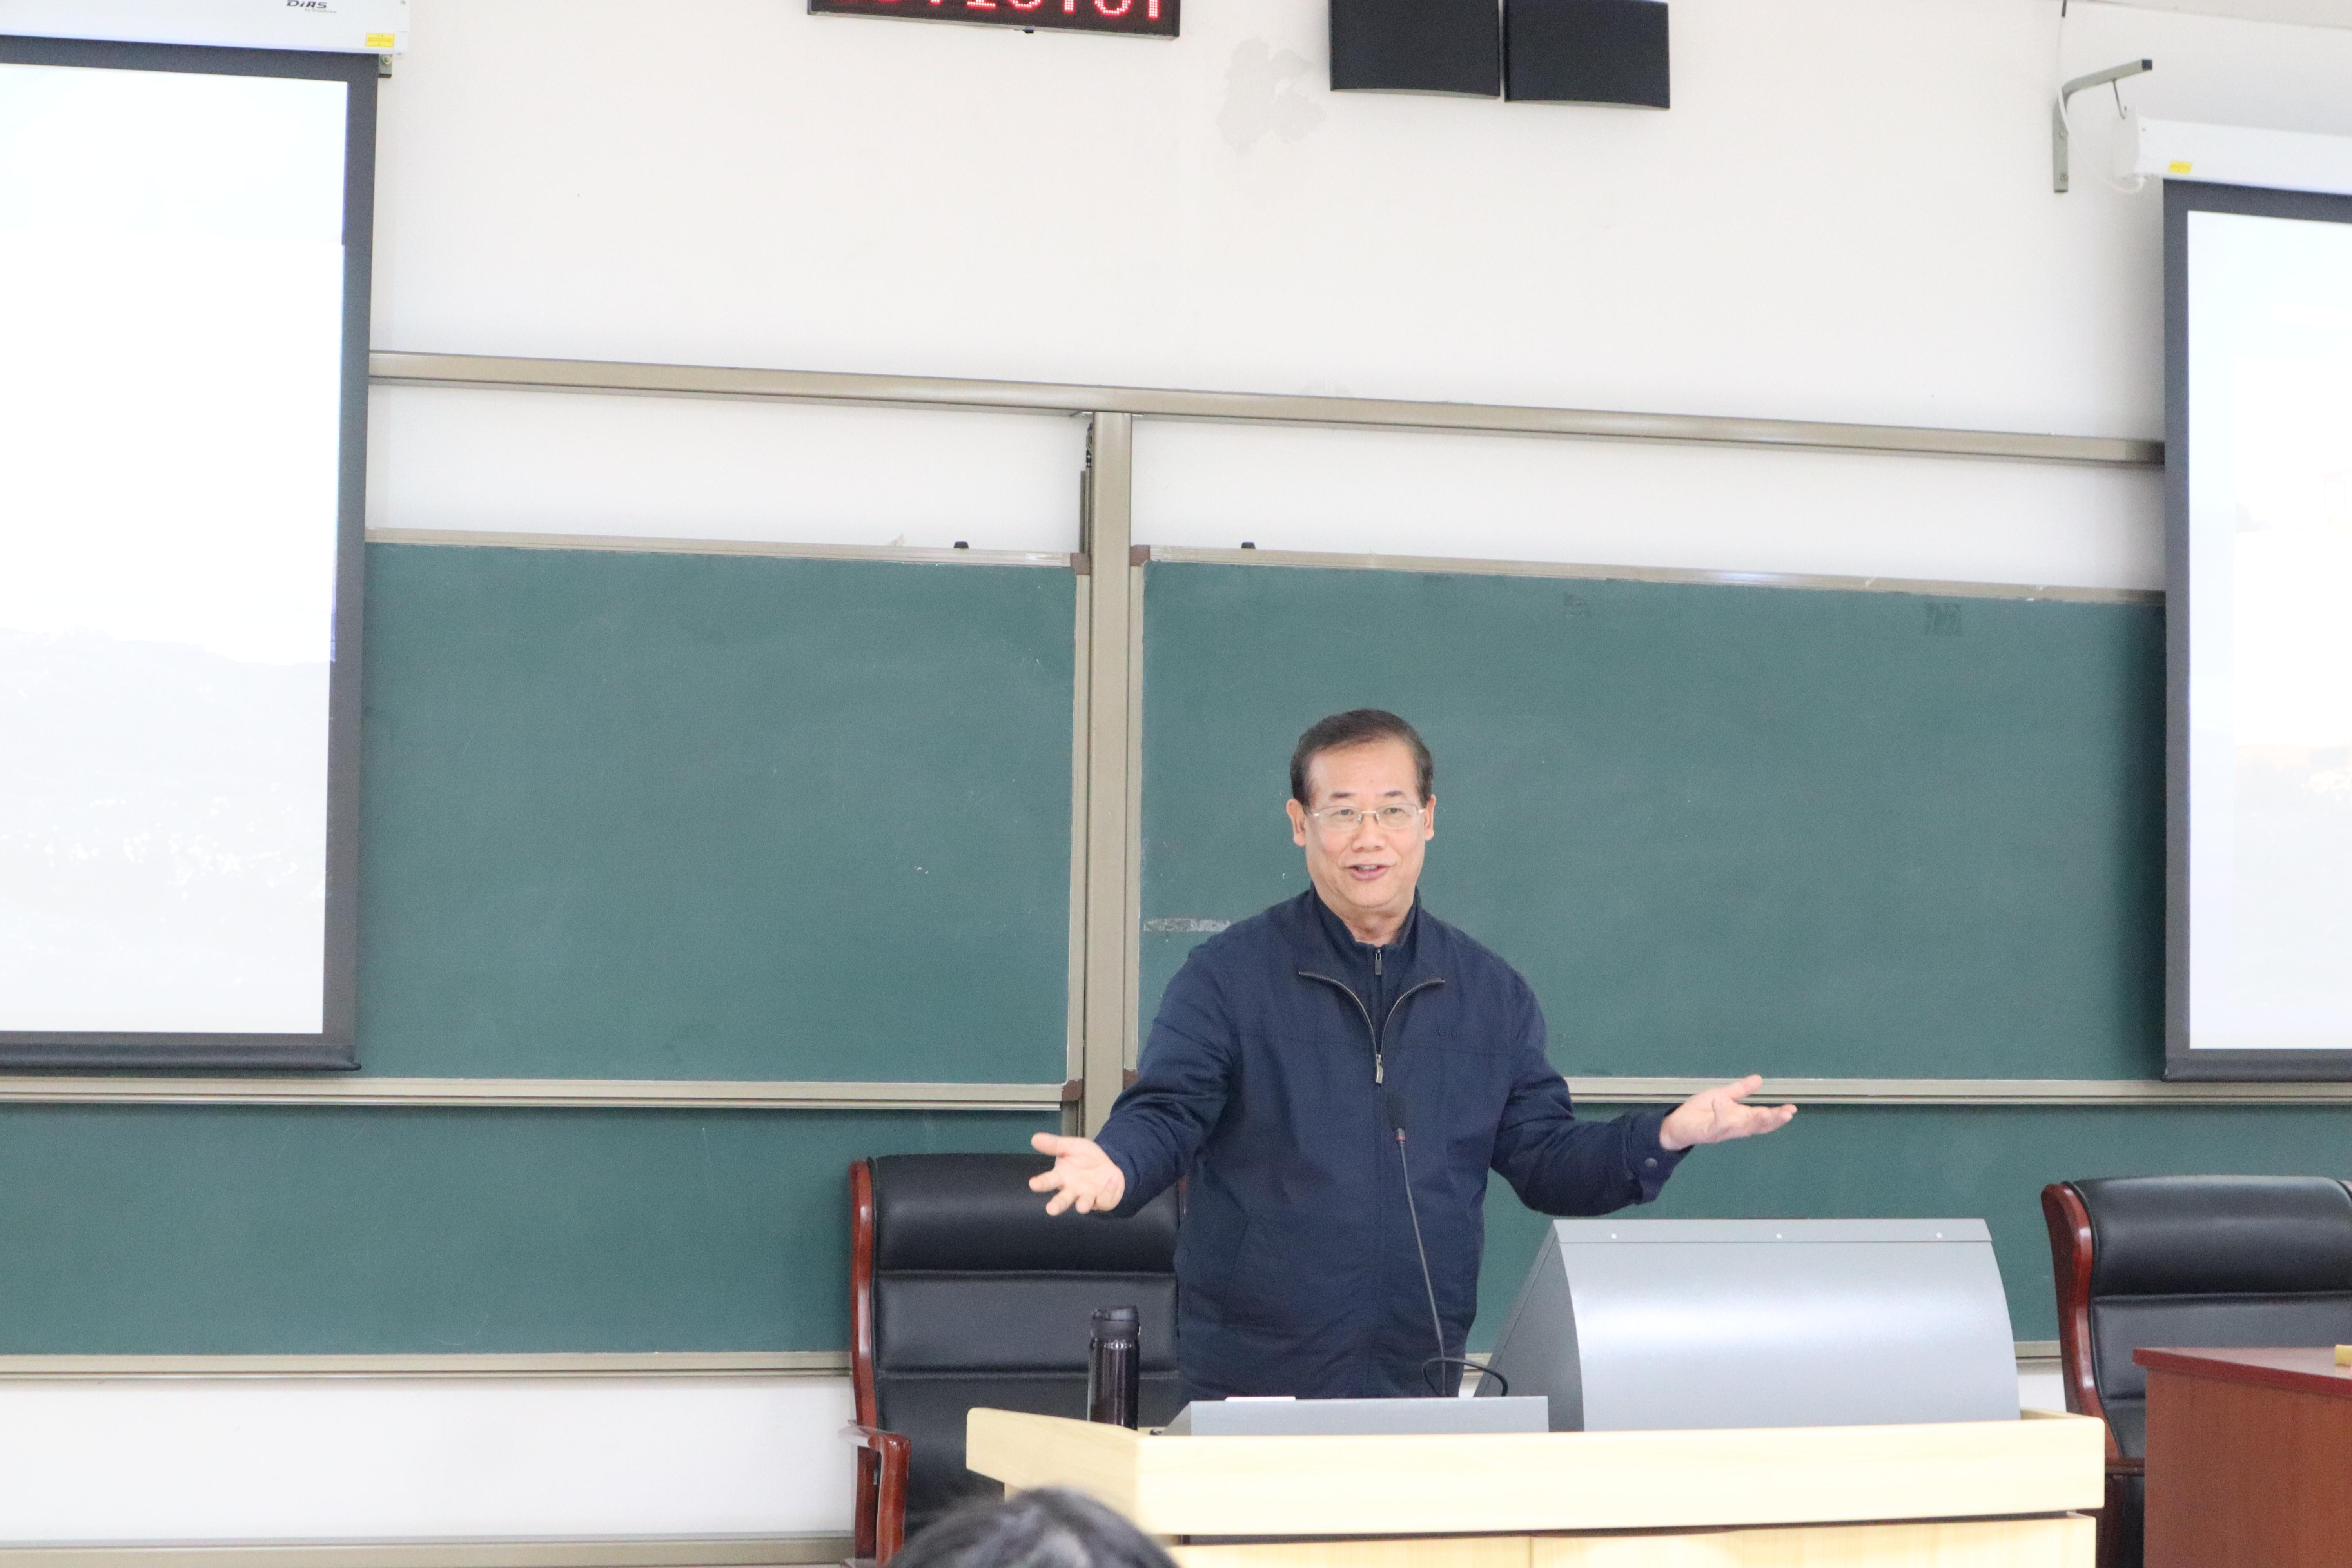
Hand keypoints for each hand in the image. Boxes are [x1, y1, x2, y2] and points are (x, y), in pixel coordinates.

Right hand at [1028, 1133, 1127, 1214]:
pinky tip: (1112, 1178)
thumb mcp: (1071, 1146)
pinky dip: (1109, 1190)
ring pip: (1083, 1204)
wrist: (1108, 1162)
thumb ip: (1054, 1145)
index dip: (1041, 1183)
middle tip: (1051, 1210)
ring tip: (1081, 1207)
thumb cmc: (1085, 1157)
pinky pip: (1105, 1199)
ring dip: (1083, 1205)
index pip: (1049, 1181)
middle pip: (1063, 1200)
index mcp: (1062, 1177)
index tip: (1033, 1184)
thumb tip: (1034, 1138)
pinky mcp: (1103, 1201)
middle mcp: (1073, 1190)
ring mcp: (1087, 1197)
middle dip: (1057, 1205)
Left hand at [1658, 1075, 1795, 1151]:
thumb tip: (1759, 1079)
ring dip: (1753, 1121)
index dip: (1777, 1116)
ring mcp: (1721, 1131)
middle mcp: (1734, 1127)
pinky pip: (1716, 1126)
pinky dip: (1721, 1115)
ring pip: (1741, 1128)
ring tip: (1765, 1111)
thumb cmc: (1700, 1112)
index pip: (1763, 1119)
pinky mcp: (1706, 1132)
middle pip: (1757, 1126)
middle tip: (1786, 1114)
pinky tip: (1722, 1102)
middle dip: (1772, 1120)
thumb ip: (1740, 1090)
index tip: (1792, 1109)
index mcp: (1740, 1118)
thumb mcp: (1722, 1096)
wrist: (1676, 1123)